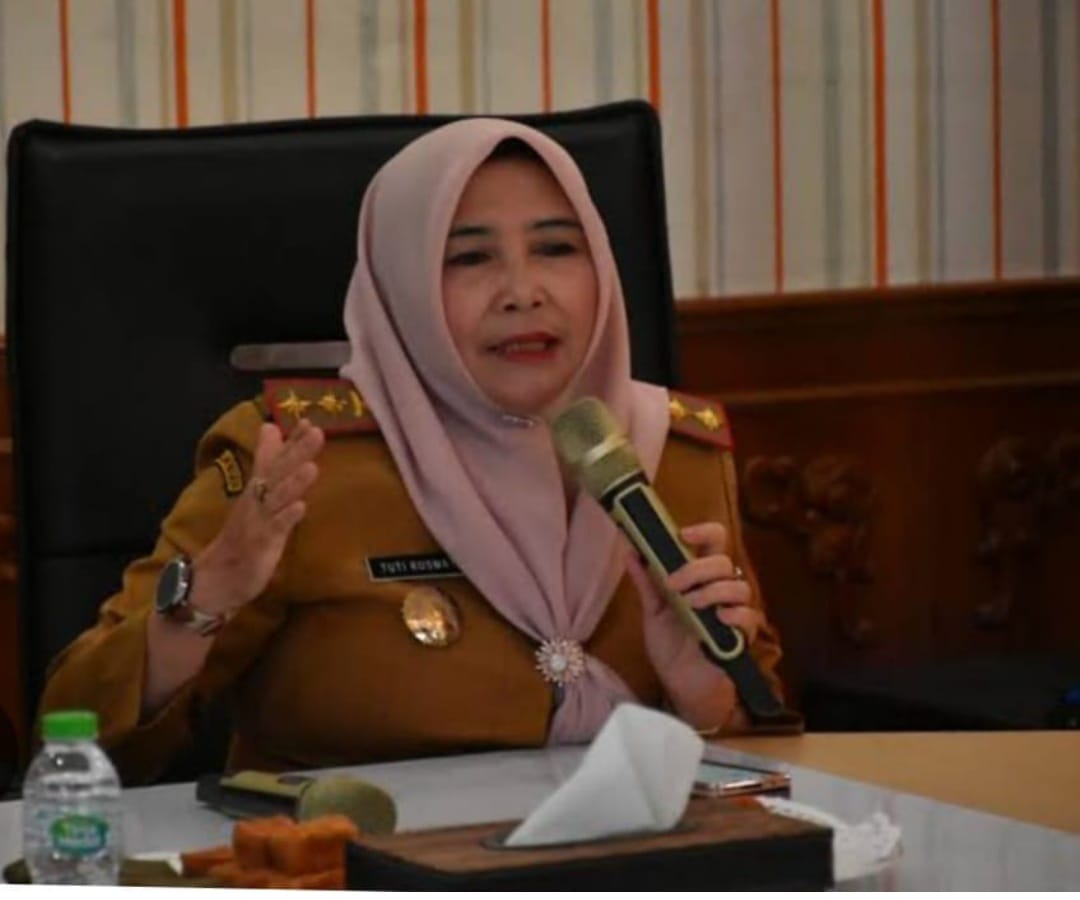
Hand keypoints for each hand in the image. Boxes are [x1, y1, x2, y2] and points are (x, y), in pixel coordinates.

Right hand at [190, 419, 323, 613]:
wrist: (215, 577)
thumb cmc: (243, 535)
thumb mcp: (256, 496)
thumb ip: (266, 463)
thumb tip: (272, 428)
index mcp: (258, 490)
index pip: (275, 460)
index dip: (292, 442)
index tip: (308, 420)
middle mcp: (257, 501)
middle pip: (277, 473)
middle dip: (296, 452)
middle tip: (316, 431)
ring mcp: (258, 522)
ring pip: (276, 499)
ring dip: (294, 482)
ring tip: (312, 467)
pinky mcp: (261, 545)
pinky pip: (274, 530)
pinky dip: (287, 518)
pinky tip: (301, 507)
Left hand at [628, 521, 762, 728]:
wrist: (679, 684)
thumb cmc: (670, 645)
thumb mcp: (653, 611)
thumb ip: (646, 582)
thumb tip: (630, 550)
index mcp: (701, 577)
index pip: (714, 542)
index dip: (704, 531)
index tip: (683, 535)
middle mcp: (720, 589)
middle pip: (723, 561)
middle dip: (697, 568)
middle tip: (674, 585)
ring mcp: (733, 611)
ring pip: (738, 586)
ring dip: (711, 591)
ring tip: (689, 605)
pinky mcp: (742, 636)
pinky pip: (748, 616)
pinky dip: (733, 613)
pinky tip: (717, 618)